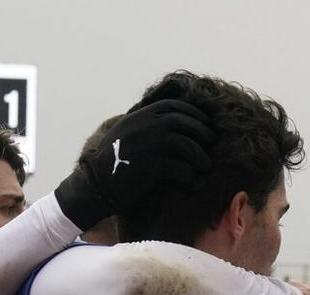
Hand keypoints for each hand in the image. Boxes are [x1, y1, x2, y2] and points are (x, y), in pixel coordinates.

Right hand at [54, 100, 213, 229]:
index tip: (206, 125)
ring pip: (188, 146)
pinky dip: (193, 178)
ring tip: (205, 166)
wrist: (97, 184)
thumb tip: (175, 95)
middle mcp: (146, 126)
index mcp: (141, 115)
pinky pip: (182, 170)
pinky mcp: (152, 168)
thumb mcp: (128, 127)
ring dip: (201, 157)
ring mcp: (149, 146)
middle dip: (203, 133)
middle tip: (212, 145)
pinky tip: (196, 184)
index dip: (195, 114)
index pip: (176, 106)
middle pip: (186, 123)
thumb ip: (148, 112)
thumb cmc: (115, 157)